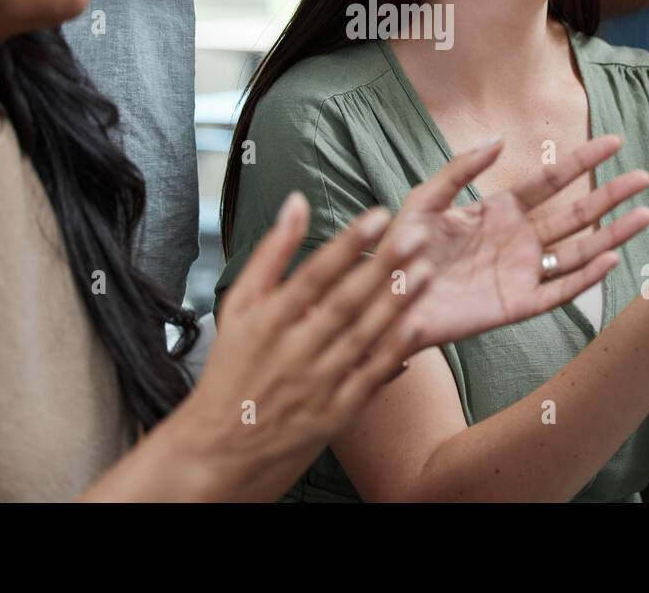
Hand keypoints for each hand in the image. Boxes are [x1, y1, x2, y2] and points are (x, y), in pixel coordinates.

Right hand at [178, 192, 431, 500]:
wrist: (222, 447)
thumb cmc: (232, 366)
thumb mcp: (238, 306)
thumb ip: (271, 253)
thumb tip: (296, 201)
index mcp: (266, 322)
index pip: (313, 276)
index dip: (347, 245)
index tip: (377, 215)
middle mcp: (292, 352)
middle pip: (345, 303)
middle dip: (383, 267)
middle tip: (418, 234)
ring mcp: (317, 385)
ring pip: (364, 337)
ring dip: (398, 303)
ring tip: (426, 270)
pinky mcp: (336, 413)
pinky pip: (370, 377)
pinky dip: (394, 351)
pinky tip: (418, 325)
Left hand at [378, 135, 648, 347]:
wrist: (387, 299)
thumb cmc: (401, 247)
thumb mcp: (427, 200)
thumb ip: (461, 169)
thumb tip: (500, 139)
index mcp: (499, 210)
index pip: (550, 181)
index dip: (582, 161)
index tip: (613, 142)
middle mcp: (519, 239)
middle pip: (576, 214)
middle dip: (610, 195)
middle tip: (645, 177)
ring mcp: (522, 271)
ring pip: (578, 250)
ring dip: (611, 234)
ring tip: (645, 215)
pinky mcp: (518, 305)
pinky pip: (559, 290)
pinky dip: (586, 277)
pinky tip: (610, 259)